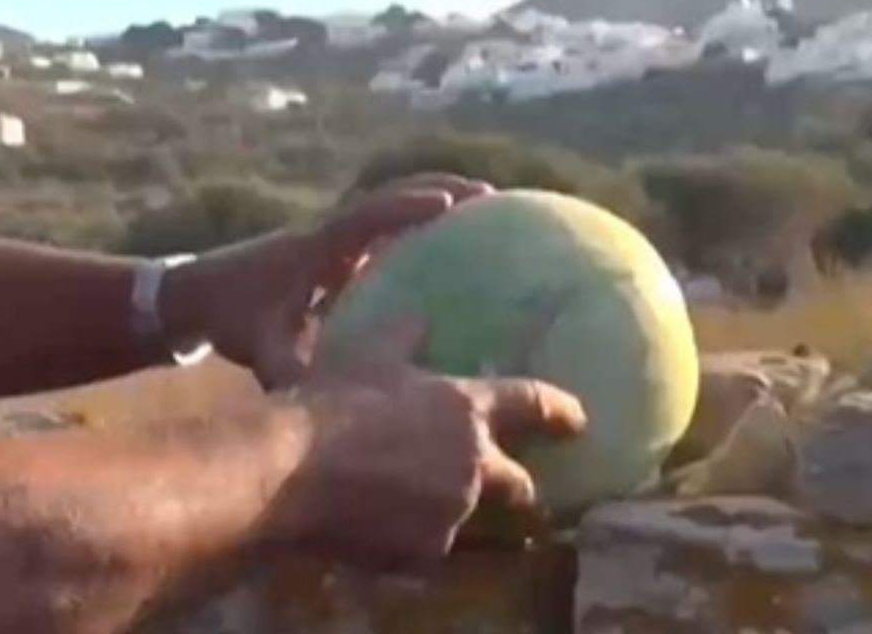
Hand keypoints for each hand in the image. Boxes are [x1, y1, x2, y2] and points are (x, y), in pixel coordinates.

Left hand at [162, 173, 492, 389]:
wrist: (195, 295)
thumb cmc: (229, 316)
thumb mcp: (260, 348)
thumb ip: (288, 372)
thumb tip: (318, 404)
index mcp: (314, 249)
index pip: (366, 218)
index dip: (406, 206)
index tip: (451, 202)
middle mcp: (326, 233)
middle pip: (387, 196)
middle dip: (437, 189)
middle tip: (491, 195)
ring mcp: (330, 237)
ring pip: (388, 204)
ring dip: (432, 196)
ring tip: (487, 205)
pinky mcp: (332, 248)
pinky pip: (382, 225)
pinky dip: (416, 221)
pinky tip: (453, 240)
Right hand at [268, 317, 587, 568]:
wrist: (292, 468)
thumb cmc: (330, 401)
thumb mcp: (366, 359)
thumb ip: (400, 341)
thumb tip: (417, 318)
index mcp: (463, 408)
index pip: (530, 402)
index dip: (558, 410)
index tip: (579, 420)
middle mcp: (472, 464)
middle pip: (517, 484)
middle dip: (517, 485)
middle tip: (509, 486)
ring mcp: (452, 513)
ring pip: (460, 515)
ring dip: (440, 509)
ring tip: (397, 501)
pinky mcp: (424, 552)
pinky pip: (421, 546)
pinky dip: (404, 538)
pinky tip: (369, 526)